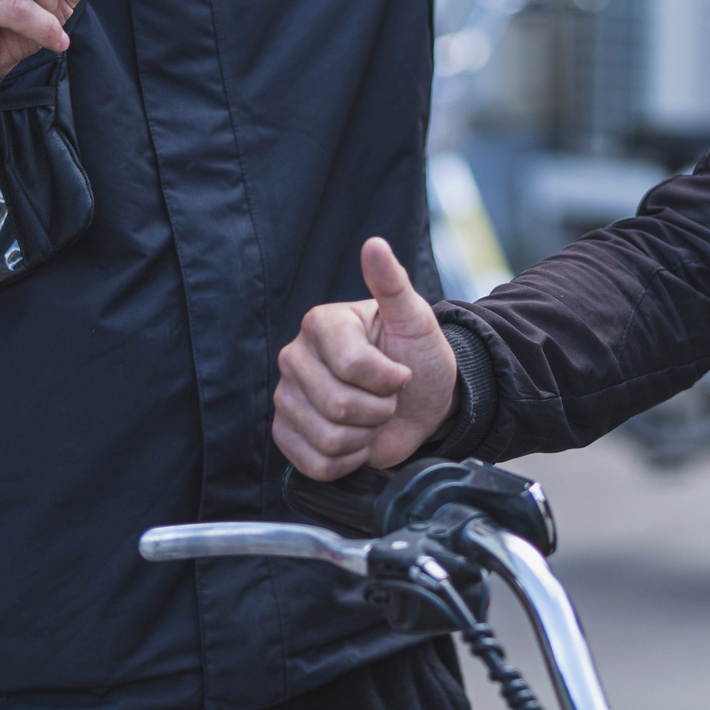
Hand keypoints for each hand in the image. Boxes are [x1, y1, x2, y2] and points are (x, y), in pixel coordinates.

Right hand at [272, 238, 457, 479]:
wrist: (421, 402)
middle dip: (378, 410)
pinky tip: (356, 440)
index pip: (352, 366)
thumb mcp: (415, 318)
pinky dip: (347, 461)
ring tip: (371, 417)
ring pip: (328, 438)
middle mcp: (295, 358)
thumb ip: (392, 283)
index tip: (400, 371)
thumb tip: (374, 245)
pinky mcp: (287, 435)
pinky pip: (315, 464)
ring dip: (365, 436)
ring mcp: (287, 398)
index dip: (388, 379)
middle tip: (386, 398)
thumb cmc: (418, 357)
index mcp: (321, 325)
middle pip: (338, 406)